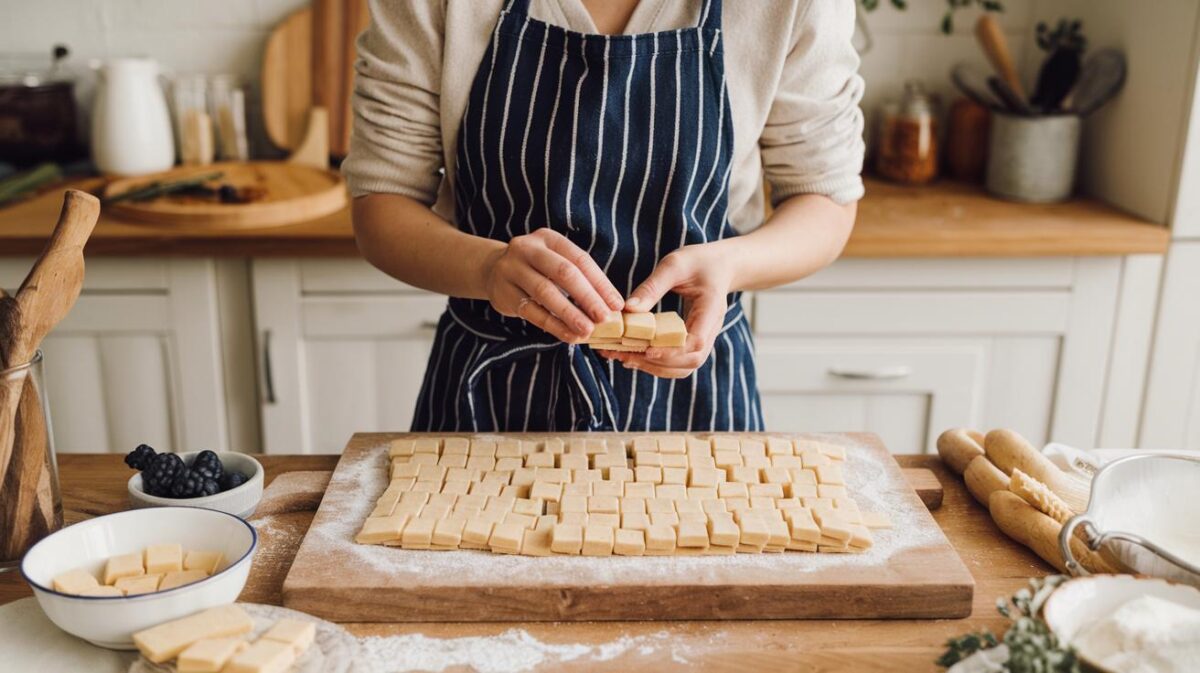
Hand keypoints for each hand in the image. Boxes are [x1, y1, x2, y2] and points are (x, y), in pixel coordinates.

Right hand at [483, 228, 623, 342]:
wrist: (493, 270)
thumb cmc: (537, 269)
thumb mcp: (555, 262)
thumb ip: (580, 278)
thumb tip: (611, 306)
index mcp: (548, 238)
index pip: (580, 259)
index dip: (601, 283)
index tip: (617, 305)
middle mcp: (528, 249)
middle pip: (563, 272)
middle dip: (587, 297)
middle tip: (604, 318)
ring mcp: (511, 269)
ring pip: (545, 293)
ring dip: (569, 314)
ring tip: (587, 330)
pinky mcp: (503, 293)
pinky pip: (531, 312)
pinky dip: (552, 326)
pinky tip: (568, 336)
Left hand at [599, 244, 734, 377]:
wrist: (720, 266)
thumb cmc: (698, 261)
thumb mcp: (674, 264)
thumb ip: (652, 286)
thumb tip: (628, 309)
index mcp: (711, 309)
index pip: (697, 341)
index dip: (672, 350)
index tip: (647, 350)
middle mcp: (711, 329)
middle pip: (691, 360)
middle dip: (657, 362)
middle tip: (625, 355)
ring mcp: (704, 338)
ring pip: (685, 367)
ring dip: (655, 368)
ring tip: (625, 358)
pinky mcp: (693, 342)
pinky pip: (679, 363)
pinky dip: (657, 365)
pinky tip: (635, 357)